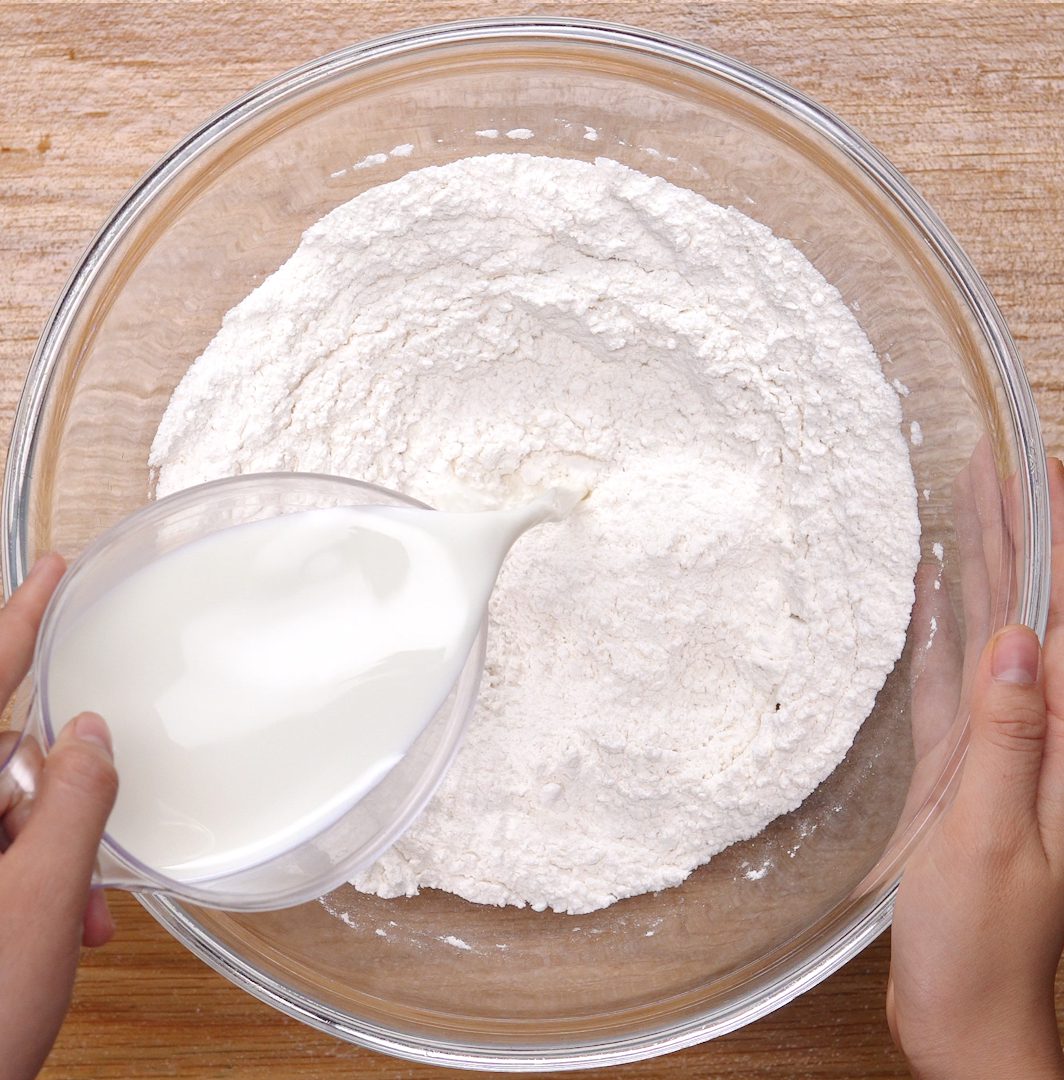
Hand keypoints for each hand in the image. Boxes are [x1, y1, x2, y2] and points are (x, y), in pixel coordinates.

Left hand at [0, 555, 117, 1079]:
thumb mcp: (39, 900)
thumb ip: (73, 801)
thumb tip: (88, 732)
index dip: (21, 615)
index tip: (55, 568)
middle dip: (54, 796)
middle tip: (90, 852)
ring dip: (46, 852)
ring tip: (78, 917)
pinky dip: (24, 879)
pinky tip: (58, 926)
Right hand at [888, 457, 1063, 1078]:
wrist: (970, 1023)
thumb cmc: (987, 954)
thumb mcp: (990, 845)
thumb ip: (1009, 743)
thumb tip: (1021, 644)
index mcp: (1059, 746)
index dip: (1052, 541)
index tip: (1038, 470)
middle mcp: (1035, 735)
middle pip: (1029, 611)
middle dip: (1016, 532)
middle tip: (994, 462)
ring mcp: (994, 749)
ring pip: (988, 635)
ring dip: (980, 568)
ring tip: (964, 504)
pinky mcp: (955, 771)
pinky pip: (947, 685)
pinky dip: (937, 634)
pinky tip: (925, 597)